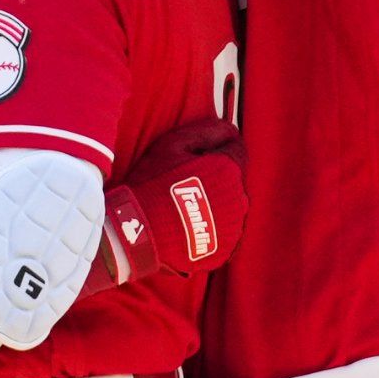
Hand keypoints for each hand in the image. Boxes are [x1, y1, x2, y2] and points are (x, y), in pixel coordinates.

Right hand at [95, 120, 242, 287]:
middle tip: (185, 186)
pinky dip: (212, 229)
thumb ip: (207, 131)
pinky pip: (225, 233)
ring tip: (185, 210)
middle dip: (217, 179)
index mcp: (230, 168)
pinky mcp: (226, 249)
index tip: (196, 159)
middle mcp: (239, 197)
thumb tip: (230, 128)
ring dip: (216, 205)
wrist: (139, 232)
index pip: (237, 150)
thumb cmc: (152, 183)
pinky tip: (189, 228)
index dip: (216, 150)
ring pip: (231, 208)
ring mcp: (234, 226)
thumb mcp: (172, 144)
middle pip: (234, 180)